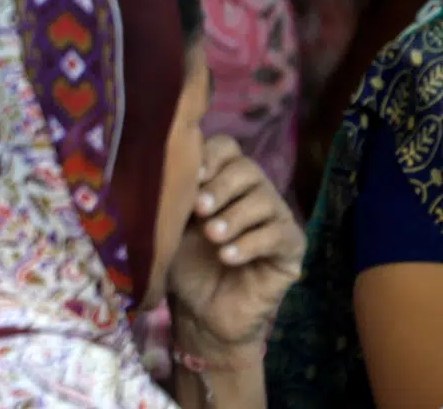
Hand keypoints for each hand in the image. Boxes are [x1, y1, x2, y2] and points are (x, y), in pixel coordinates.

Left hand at [168, 136, 303, 359]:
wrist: (200, 312)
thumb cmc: (183, 263)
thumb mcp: (170, 225)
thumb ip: (174, 195)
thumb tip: (169, 166)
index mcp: (221, 179)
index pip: (226, 147)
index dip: (210, 156)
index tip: (192, 177)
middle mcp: (253, 192)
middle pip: (247, 168)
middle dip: (221, 187)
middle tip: (199, 211)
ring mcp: (275, 218)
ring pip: (266, 199)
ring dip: (234, 216)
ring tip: (212, 236)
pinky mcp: (291, 249)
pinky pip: (278, 235)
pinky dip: (250, 243)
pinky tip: (227, 257)